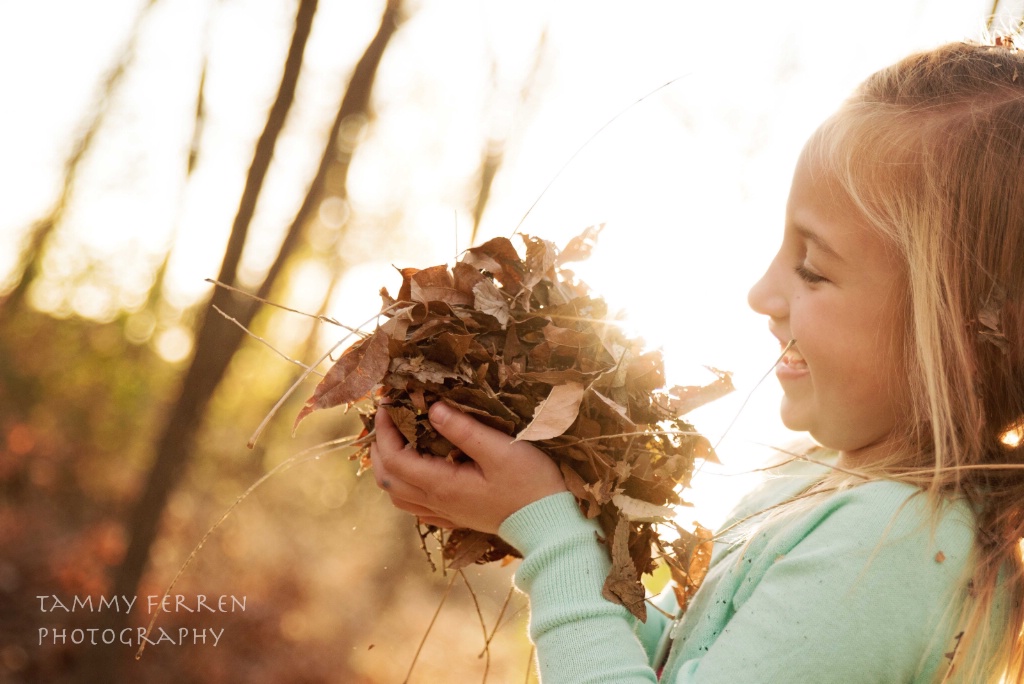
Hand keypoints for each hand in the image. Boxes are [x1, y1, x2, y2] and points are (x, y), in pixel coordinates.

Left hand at [370, 402, 566, 533]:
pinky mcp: (456, 517)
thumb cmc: (530, 484)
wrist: (548, 525)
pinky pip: (417, 507)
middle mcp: (437, 502)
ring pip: (399, 497)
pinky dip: (406, 487)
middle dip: (379, 447)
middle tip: (387, 418)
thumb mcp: (500, 450)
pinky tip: (418, 473)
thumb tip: (434, 408)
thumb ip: (464, 430)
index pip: (395, 459)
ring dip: (389, 468)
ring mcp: (446, 513)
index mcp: (442, 484)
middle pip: (388, 480)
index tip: (387, 404)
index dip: (384, 431)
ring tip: (396, 442)